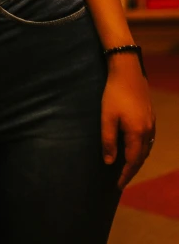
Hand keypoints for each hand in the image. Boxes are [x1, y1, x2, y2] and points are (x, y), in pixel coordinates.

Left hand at [101, 57, 155, 190]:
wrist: (127, 71)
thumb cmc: (114, 94)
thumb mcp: (107, 117)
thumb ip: (108, 140)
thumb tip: (109, 162)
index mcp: (137, 134)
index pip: (132, 161)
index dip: (125, 175)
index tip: (118, 186)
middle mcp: (148, 131)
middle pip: (141, 157)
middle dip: (131, 170)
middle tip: (122, 180)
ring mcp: (151, 122)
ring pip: (146, 148)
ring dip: (137, 159)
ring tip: (127, 166)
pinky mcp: (150, 115)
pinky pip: (148, 138)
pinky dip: (141, 148)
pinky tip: (134, 146)